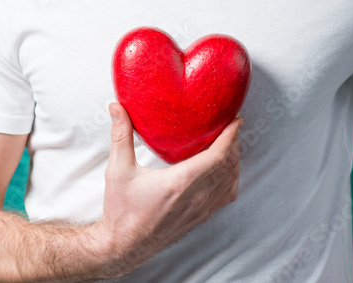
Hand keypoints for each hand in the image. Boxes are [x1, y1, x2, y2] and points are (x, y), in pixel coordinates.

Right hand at [90, 102, 242, 277]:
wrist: (123, 246)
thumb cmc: (120, 210)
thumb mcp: (118, 169)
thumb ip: (120, 135)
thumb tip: (116, 107)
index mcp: (180, 183)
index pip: (217, 156)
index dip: (231, 136)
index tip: (236, 120)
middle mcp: (196, 197)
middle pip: (228, 165)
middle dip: (234, 142)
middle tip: (233, 125)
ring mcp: (200, 209)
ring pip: (230, 181)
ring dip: (234, 160)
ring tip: (231, 143)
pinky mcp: (200, 218)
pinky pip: (226, 196)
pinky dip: (231, 179)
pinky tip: (226, 170)